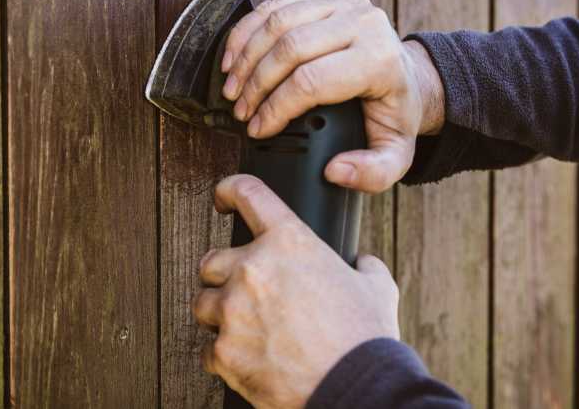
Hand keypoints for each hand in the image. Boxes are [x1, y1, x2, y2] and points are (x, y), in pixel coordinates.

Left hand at [194, 175, 399, 408]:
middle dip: (224, 274)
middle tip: (245, 291)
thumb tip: (361, 263)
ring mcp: (233, 311)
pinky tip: (249, 358)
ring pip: (202, 303)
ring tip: (247, 328)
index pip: (248, 194)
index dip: (230, 190)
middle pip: (211, 260)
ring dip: (219, 313)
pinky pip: (207, 349)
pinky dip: (224, 354)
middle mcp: (253, 269)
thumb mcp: (376, 287)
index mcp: (289, 241)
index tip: (223, 197)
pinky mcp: (223, 352)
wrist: (355, 389)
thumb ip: (363, 265)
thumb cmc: (364, 338)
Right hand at [221, 0, 444, 192]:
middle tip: (240, 111)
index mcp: (380, 61)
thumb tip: (336, 171)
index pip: (312, 81)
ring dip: (246, 57)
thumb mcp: (395, 155)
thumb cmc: (394, 116)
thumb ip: (373, 174)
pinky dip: (247, 32)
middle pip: (291, 48)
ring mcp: (344, 3)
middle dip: (256, 84)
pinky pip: (276, 7)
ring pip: (278, 23)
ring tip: (232, 88)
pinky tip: (233, 58)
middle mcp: (365, 23)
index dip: (276, 108)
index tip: (258, 129)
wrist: (406, 77)